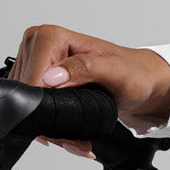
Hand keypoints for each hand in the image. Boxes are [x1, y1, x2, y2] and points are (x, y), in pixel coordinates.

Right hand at [7, 24, 169, 157]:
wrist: (140, 80)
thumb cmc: (133, 72)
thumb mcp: (115, 70)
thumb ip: (85, 68)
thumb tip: (51, 77)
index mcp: (52, 37)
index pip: (31, 81)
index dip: (46, 106)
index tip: (69, 118)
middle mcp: (38, 46)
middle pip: (29, 97)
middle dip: (50, 122)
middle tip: (77, 132)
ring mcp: (35, 64)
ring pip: (30, 108)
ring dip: (51, 128)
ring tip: (77, 131)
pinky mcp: (37, 80)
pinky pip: (34, 110)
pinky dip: (51, 126)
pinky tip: (70, 129)